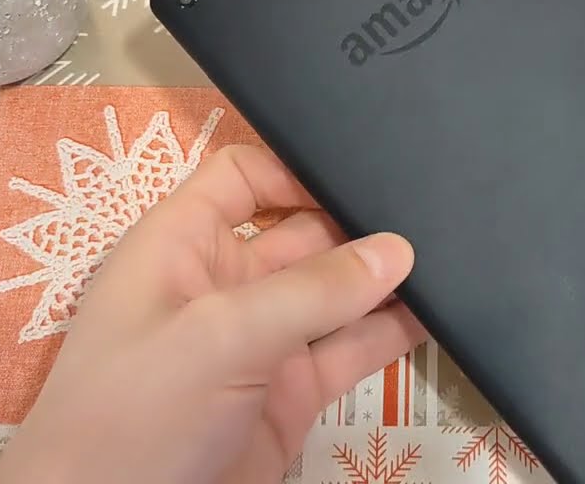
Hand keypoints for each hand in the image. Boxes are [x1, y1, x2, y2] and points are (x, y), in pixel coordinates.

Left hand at [0, 145, 426, 483]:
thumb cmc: (135, 414)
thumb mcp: (218, 337)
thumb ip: (311, 292)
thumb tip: (396, 250)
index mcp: (180, 246)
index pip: (242, 177)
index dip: (297, 169)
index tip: (364, 173)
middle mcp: (223, 284)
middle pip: (302, 232)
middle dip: (358, 223)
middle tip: (432, 213)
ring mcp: (261, 342)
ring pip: (335, 294)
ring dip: (384, 279)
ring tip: (450, 255)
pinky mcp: (291, 395)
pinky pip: (349, 350)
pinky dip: (390, 333)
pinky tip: (439, 314)